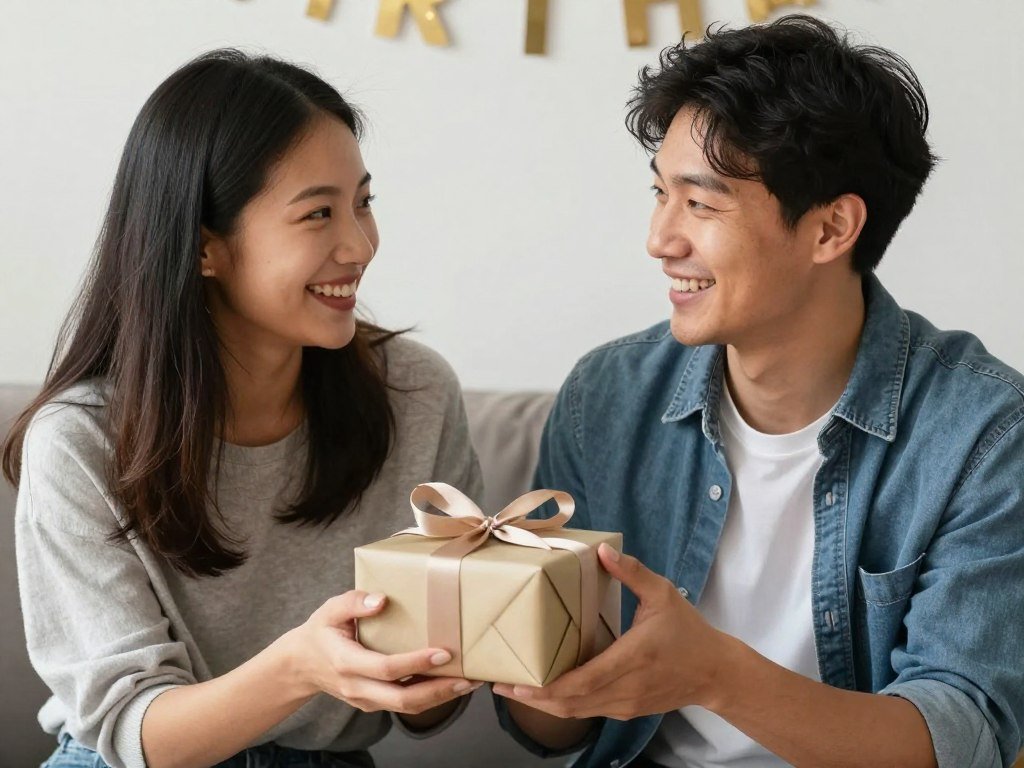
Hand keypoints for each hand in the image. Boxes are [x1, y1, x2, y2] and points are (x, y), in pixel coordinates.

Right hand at [282, 590, 482, 714]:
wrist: (301, 665)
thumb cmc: (320, 632)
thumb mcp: (329, 610)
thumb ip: (353, 602)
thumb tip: (380, 598)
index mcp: (346, 663)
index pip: (386, 668)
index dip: (416, 662)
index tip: (443, 652)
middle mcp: (357, 687)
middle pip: (403, 699)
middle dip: (439, 690)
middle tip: (469, 677)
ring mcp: (366, 700)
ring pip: (407, 707)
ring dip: (440, 697)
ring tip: (469, 681)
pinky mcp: (374, 703)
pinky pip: (405, 705)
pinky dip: (430, 697)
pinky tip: (451, 683)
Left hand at [493, 544, 730, 719]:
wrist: (717, 673)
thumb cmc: (689, 631)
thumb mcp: (664, 594)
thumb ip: (632, 573)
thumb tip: (602, 551)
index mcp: (632, 658)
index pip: (583, 681)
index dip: (547, 687)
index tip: (516, 682)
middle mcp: (626, 688)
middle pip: (570, 703)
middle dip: (532, 698)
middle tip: (499, 684)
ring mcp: (626, 705)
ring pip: (577, 712)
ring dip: (544, 704)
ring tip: (514, 688)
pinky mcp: (628, 710)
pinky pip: (589, 711)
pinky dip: (564, 705)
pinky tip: (546, 692)